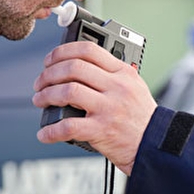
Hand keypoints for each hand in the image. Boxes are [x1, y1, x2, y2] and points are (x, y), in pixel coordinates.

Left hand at [33, 41, 157, 175]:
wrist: (154, 142)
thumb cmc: (141, 116)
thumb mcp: (134, 86)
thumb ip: (112, 74)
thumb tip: (79, 66)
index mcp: (123, 73)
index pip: (89, 50)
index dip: (63, 51)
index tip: (50, 60)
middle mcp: (116, 87)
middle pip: (73, 68)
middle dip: (49, 73)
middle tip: (41, 82)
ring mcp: (109, 108)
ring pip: (67, 92)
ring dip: (46, 95)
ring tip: (40, 100)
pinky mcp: (102, 130)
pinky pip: (68, 126)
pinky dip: (51, 130)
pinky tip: (45, 132)